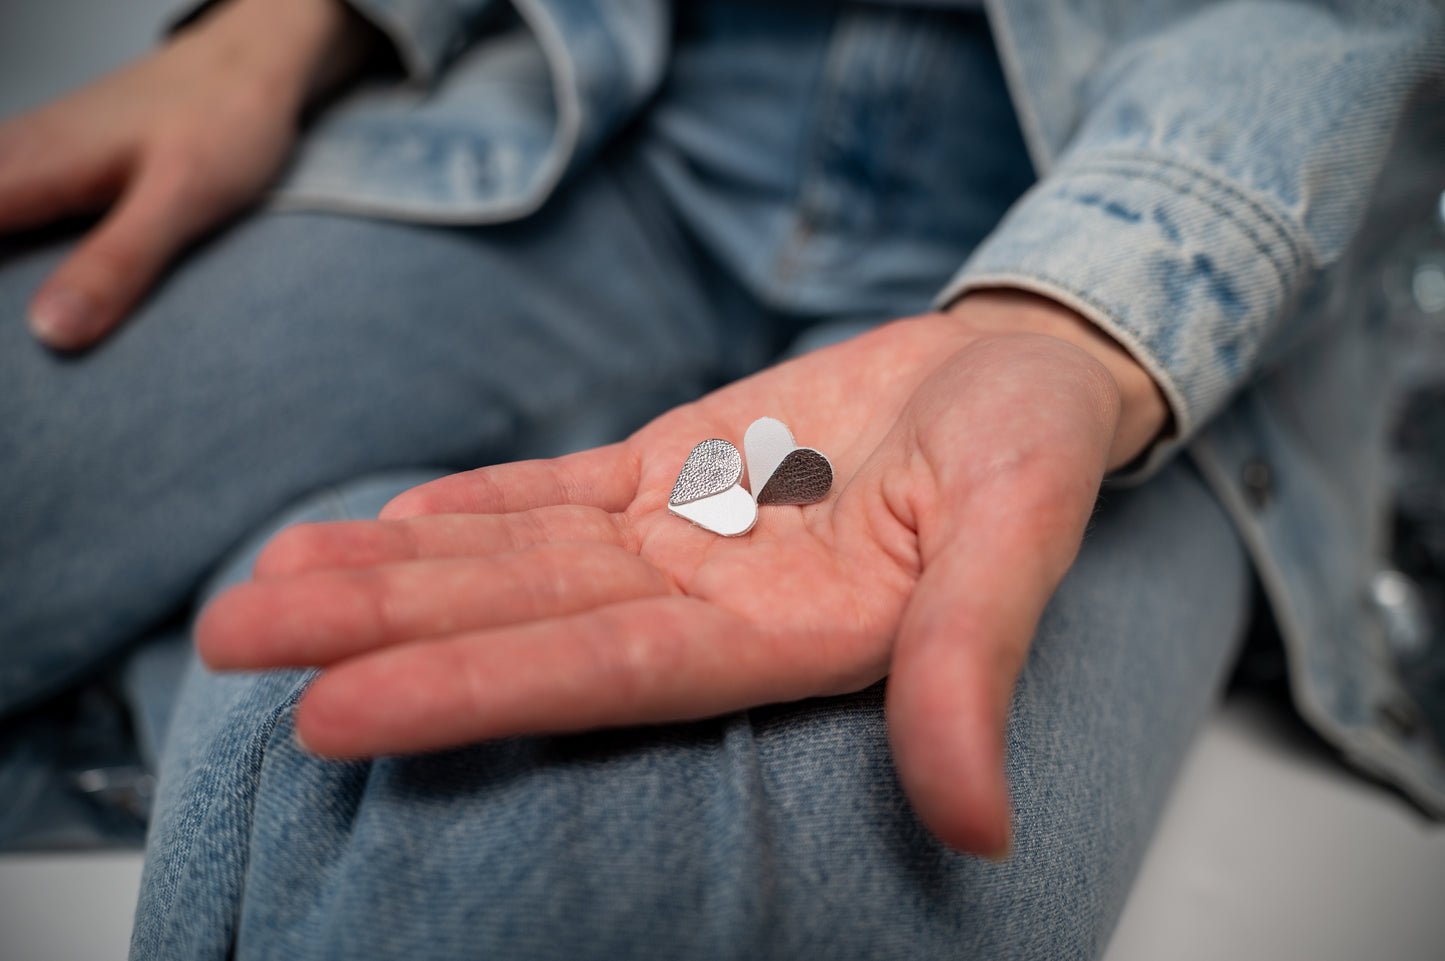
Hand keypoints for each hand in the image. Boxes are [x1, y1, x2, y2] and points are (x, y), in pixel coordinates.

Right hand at [0, 0, 372, 349]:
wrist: (249, 66)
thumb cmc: (223, 122)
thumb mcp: (181, 200)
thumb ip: (118, 262)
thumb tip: (50, 330)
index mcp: (30, 171)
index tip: (8, 349)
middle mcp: (12, 156)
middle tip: (20, 351)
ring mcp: (25, 154)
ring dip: (2, 265)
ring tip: (22, 322)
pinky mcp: (47, 162)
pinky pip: (5, 204)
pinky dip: (12, 243)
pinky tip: (32, 271)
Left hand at [197, 291, 1167, 855]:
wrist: (1016, 377)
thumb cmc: (1031, 451)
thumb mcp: (1024, 534)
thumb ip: (973, 665)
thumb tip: (979, 824)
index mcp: (787, 640)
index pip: (603, 676)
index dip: (474, 691)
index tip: (337, 712)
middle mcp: (713, 604)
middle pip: (523, 622)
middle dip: (379, 634)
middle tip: (235, 643)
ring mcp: (684, 539)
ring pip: (515, 560)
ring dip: (390, 574)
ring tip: (265, 587)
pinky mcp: (677, 473)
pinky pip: (556, 497)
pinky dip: (470, 512)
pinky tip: (384, 525)